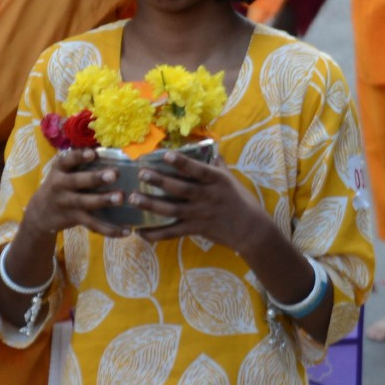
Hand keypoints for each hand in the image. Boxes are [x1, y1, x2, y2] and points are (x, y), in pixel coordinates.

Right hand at [29, 148, 129, 237]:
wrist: (40, 212)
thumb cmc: (60, 185)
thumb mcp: (62, 171)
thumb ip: (80, 162)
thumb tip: (112, 150)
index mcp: (60, 169)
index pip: (68, 160)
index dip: (80, 156)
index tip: (93, 153)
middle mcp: (61, 185)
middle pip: (77, 181)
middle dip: (95, 178)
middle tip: (114, 174)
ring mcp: (68, 203)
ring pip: (86, 203)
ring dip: (104, 200)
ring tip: (121, 198)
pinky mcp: (75, 219)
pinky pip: (93, 224)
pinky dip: (110, 229)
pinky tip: (126, 231)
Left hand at [134, 151, 263, 249]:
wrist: (251, 230)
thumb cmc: (241, 201)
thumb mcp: (231, 179)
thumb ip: (217, 166)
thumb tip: (210, 150)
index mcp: (217, 181)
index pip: (198, 170)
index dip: (182, 163)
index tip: (166, 154)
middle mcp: (207, 197)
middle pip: (181, 189)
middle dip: (160, 181)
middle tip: (142, 173)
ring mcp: (200, 214)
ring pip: (173, 210)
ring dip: (151, 204)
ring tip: (134, 199)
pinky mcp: (196, 229)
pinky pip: (173, 232)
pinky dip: (156, 234)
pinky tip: (140, 232)